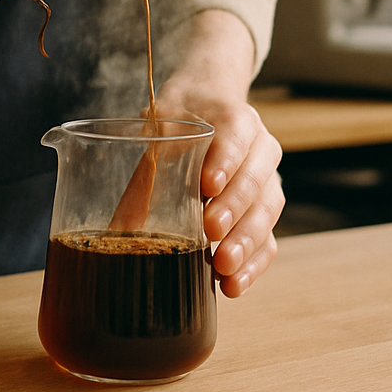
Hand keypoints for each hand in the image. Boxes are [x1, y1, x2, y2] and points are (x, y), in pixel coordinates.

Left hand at [156, 10, 283, 298]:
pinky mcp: (265, 212)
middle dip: (234, 208)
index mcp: (236, 120)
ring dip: (246, 242)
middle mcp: (260, 149)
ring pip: (266, 212)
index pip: (236, 139)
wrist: (207, 105)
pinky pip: (268, 239)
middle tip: (210, 230)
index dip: (225, 162)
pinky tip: (232, 286)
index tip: (207, 185)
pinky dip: (253, 264)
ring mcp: (268, 181)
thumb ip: (149, 166)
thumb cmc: (180, 118)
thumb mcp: (160, 126)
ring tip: (223, 267)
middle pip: (255, 180)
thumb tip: (123, 222)